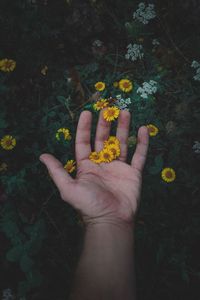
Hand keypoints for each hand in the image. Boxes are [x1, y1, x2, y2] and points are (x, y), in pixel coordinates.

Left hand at [39, 109, 148, 227]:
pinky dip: (142, 143)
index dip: (85, 128)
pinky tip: (143, 129)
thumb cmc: (89, 206)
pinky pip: (139, 155)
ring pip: (122, 143)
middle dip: (105, 124)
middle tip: (108, 108)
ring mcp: (119, 168)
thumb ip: (57, 171)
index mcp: (87, 166)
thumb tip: (42, 156)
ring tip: (126, 112)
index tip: (87, 112)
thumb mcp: (68, 188)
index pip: (84, 142)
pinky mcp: (133, 173)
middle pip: (103, 139)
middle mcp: (102, 164)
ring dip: (124, 128)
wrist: (111, 221)